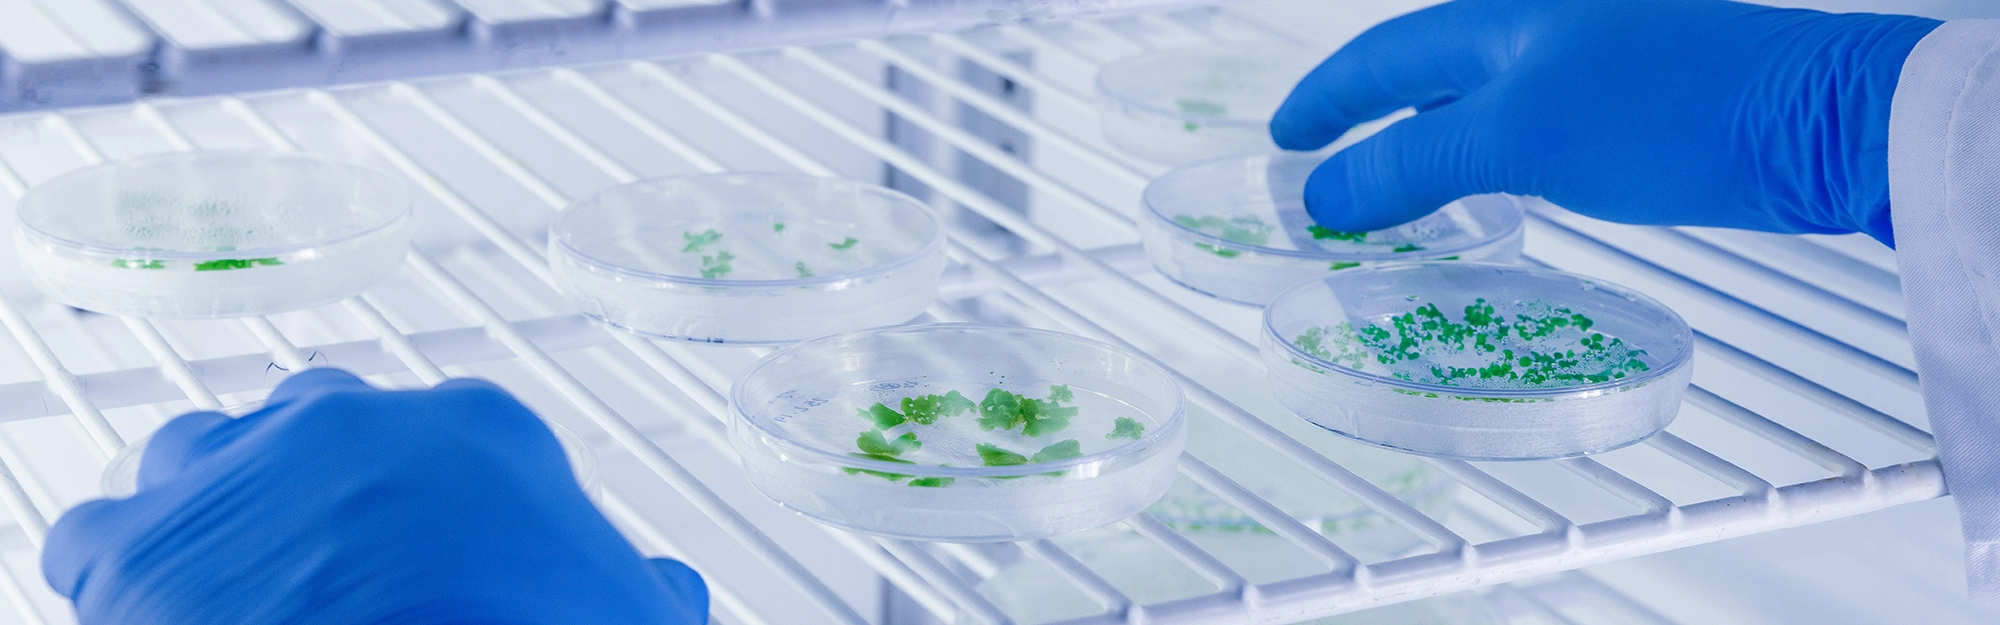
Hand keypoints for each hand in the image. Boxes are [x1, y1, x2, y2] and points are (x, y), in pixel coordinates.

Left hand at [42, 369, 706, 623]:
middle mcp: (347, 424)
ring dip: (224, 506)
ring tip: (250, 576)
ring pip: (212, 457)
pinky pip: (108, 530)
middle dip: (333, 487)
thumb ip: (649, 590)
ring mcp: (235, 473)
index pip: (461, 438)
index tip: (455, 551)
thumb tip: (672, 593)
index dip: (455, 504)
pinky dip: (129, 563)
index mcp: (476, 428)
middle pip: (330, 428)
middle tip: (355, 566)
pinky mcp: (140, 540)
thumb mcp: (623, 611)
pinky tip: (166, 602)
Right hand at [1271, 0, 1939, 244]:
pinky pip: (1526, 121)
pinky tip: (1494, 185)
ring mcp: (1593, 59)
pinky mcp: (1637, 102)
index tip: (1283, 142)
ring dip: (1424, 137)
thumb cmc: (1671, 108)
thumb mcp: (1518, 136)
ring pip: (1478, 94)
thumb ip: (1411, 164)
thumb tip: (1321, 198)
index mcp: (1502, 14)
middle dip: (1367, 114)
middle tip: (1321, 159)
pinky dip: (1482, 153)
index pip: (1382, 55)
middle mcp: (1542, 23)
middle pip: (1425, 66)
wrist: (1820, 121)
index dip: (1326, 100)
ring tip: (1388, 183)